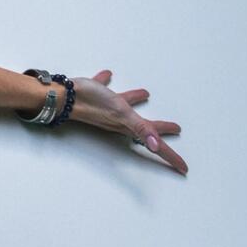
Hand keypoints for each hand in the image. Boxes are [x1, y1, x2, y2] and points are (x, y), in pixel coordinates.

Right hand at [68, 69, 187, 175]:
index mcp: (128, 126)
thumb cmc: (91, 102)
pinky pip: (105, 90)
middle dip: (159, 129)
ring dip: (136, 100)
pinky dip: (107, 84)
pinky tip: (107, 77)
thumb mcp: (122, 112)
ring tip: (145, 93)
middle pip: (144, 127)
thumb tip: (157, 145)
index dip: (171, 156)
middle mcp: (119, 121)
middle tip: (174, 129)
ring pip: (126, 107)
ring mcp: (106, 109)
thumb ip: (140, 128)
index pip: (155, 145)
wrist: (62, 95)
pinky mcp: (94, 96)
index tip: (184, 168)